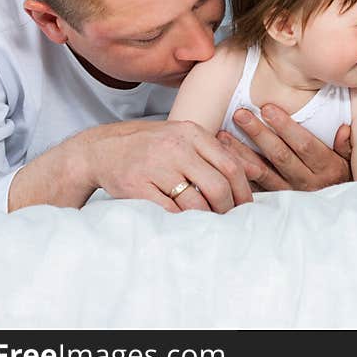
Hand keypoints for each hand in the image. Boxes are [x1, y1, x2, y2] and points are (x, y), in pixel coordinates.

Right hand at [81, 120, 252, 212]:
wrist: (102, 149)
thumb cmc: (151, 146)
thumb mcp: (183, 137)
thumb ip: (214, 152)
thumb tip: (255, 171)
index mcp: (191, 133)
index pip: (230, 165)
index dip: (244, 190)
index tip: (247, 207)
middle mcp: (175, 147)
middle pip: (217, 185)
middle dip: (228, 208)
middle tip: (229, 219)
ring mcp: (155, 166)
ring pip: (195, 202)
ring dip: (206, 217)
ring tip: (209, 223)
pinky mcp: (137, 186)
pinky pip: (169, 211)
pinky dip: (182, 221)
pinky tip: (186, 223)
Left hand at [216, 105, 351, 191]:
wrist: (339, 213)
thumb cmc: (345, 175)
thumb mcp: (352, 161)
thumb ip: (347, 145)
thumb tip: (344, 129)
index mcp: (327, 168)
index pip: (304, 145)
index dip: (286, 126)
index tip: (268, 108)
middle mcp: (309, 183)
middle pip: (280, 156)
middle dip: (259, 134)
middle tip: (241, 114)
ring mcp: (291, 194)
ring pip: (263, 173)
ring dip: (242, 153)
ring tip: (223, 135)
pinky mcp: (278, 203)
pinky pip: (256, 188)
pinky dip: (240, 174)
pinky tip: (225, 161)